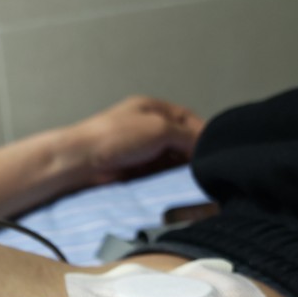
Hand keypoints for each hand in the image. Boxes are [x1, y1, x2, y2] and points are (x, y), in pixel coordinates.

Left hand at [65, 96, 205, 188]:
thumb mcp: (159, 129)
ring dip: (182, 170)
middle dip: (193, 155)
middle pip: (181, 141)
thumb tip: (205, 149)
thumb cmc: (117, 137)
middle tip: (208, 172)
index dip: (204, 135)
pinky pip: (159, 174)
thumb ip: (186, 136)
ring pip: (171, 160)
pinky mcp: (135, 170)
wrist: (81, 161)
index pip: (189, 120)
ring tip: (197, 182)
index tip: (216, 153)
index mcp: (154, 108)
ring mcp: (141, 149)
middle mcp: (149, 127)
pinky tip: (179, 188)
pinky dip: (169, 180)